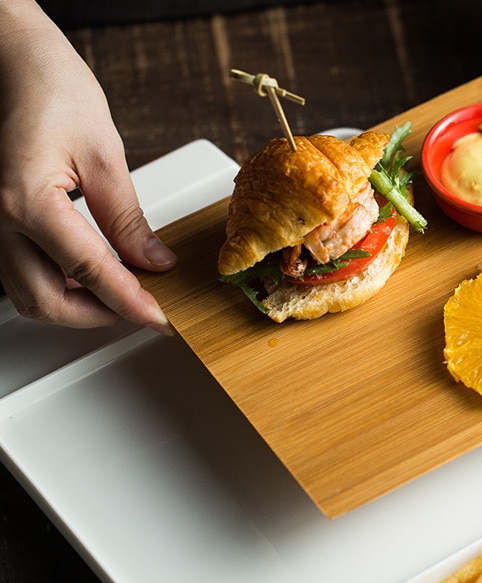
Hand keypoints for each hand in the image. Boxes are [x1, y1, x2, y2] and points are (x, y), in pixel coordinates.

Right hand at [0, 1, 174, 332]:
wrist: (9, 57)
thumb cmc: (48, 87)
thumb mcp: (103, 154)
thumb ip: (128, 219)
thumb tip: (155, 262)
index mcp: (24, 200)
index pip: (90, 272)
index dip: (131, 302)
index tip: (160, 319)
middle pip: (47, 301)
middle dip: (98, 315)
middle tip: (142, 308)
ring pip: (29, 294)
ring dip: (76, 304)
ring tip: (121, 291)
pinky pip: (20, 273)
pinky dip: (57, 284)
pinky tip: (91, 274)